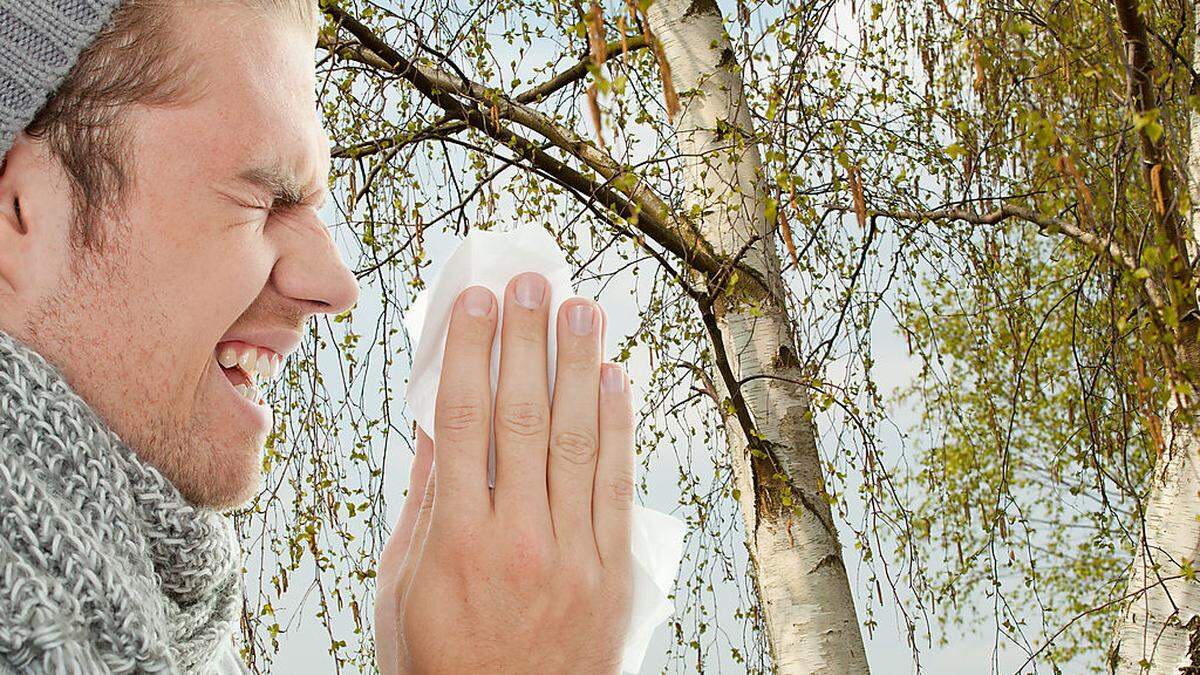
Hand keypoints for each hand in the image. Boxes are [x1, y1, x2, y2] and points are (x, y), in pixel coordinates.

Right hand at [375, 272, 634, 673]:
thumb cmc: (442, 662)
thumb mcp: (402, 589)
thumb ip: (421, 505)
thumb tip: (432, 426)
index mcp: (454, 541)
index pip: (462, 422)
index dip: (467, 352)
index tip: (474, 301)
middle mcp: (518, 540)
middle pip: (524, 417)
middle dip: (527, 341)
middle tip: (532, 282)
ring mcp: (573, 555)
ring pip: (579, 440)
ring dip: (580, 366)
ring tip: (581, 308)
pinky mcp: (614, 572)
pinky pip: (618, 485)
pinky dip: (620, 427)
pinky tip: (616, 378)